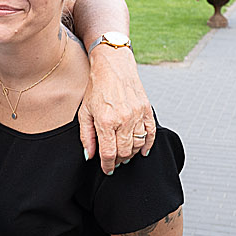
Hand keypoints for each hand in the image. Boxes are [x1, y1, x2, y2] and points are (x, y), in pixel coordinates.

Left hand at [79, 46, 155, 172]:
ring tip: (125, 154)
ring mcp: (137, 114)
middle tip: (114, 161)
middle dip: (119, 161)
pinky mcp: (146, 109)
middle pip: (125, 152)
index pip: (109, 153)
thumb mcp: (84, 112)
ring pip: (138, 145)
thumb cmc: (97, 88)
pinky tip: (142, 150)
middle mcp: (123, 119)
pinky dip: (148, 145)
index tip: (107, 169)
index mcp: (105, 121)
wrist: (113, 66)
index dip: (108, 165)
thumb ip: (86, 136)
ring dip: (131, 154)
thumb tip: (89, 155)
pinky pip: (151, 133)